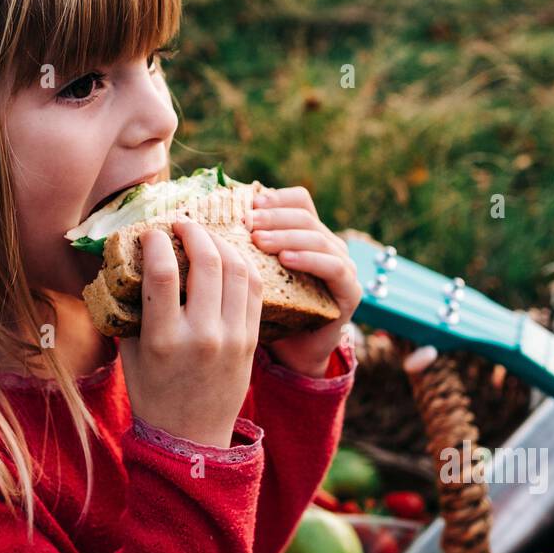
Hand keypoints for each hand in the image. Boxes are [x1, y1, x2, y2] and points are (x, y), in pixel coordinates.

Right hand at [119, 215, 262, 447]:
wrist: (192, 438)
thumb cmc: (154, 393)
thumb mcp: (133, 353)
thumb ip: (133, 310)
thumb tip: (130, 263)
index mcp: (164, 339)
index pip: (163, 273)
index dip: (157, 242)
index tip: (151, 233)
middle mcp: (202, 335)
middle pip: (207, 262)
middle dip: (194, 232)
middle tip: (181, 224)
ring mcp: (233, 337)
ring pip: (237, 269)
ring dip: (220, 242)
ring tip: (205, 235)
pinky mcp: (252, 339)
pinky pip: (254, 288)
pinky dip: (242, 263)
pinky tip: (228, 256)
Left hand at [244, 186, 361, 377]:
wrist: (292, 354)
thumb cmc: (266, 310)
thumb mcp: (252, 272)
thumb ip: (242, 246)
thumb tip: (204, 222)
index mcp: (307, 234)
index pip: (299, 200)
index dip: (275, 198)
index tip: (248, 204)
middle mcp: (328, 245)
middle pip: (305, 216)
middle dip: (273, 216)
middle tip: (247, 223)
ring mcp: (342, 266)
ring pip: (318, 238)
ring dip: (287, 236)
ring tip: (259, 241)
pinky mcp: (349, 291)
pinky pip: (334, 267)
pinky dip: (310, 259)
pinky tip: (287, 260)